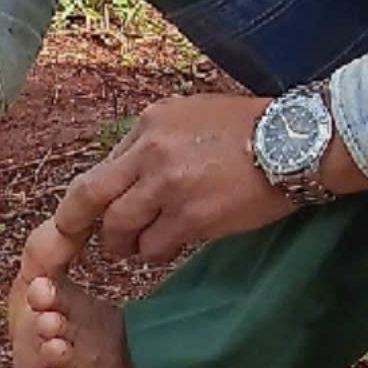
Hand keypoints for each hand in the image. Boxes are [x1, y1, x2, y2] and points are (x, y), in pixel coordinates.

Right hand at [9, 222, 186, 367]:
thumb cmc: (95, 349)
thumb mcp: (79, 302)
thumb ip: (58, 259)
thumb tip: (63, 213)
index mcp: (43, 314)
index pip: (34, 296)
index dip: (38, 293)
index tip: (45, 287)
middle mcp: (39, 346)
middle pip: (33, 332)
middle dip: (41, 322)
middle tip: (51, 317)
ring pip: (42, 366)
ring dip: (48, 353)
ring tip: (59, 347)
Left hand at [52, 94, 300, 264]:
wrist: (294, 144)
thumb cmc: (249, 128)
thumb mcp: (192, 114)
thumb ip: (155, 140)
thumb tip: (127, 173)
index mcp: (149, 122)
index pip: (102, 166)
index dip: (84, 198)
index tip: (77, 215)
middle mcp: (150, 151)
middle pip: (90, 195)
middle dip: (72, 225)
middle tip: (73, 242)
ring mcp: (168, 185)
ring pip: (119, 226)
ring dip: (120, 244)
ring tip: (130, 247)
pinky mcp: (191, 217)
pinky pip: (153, 245)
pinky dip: (152, 252)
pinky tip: (161, 249)